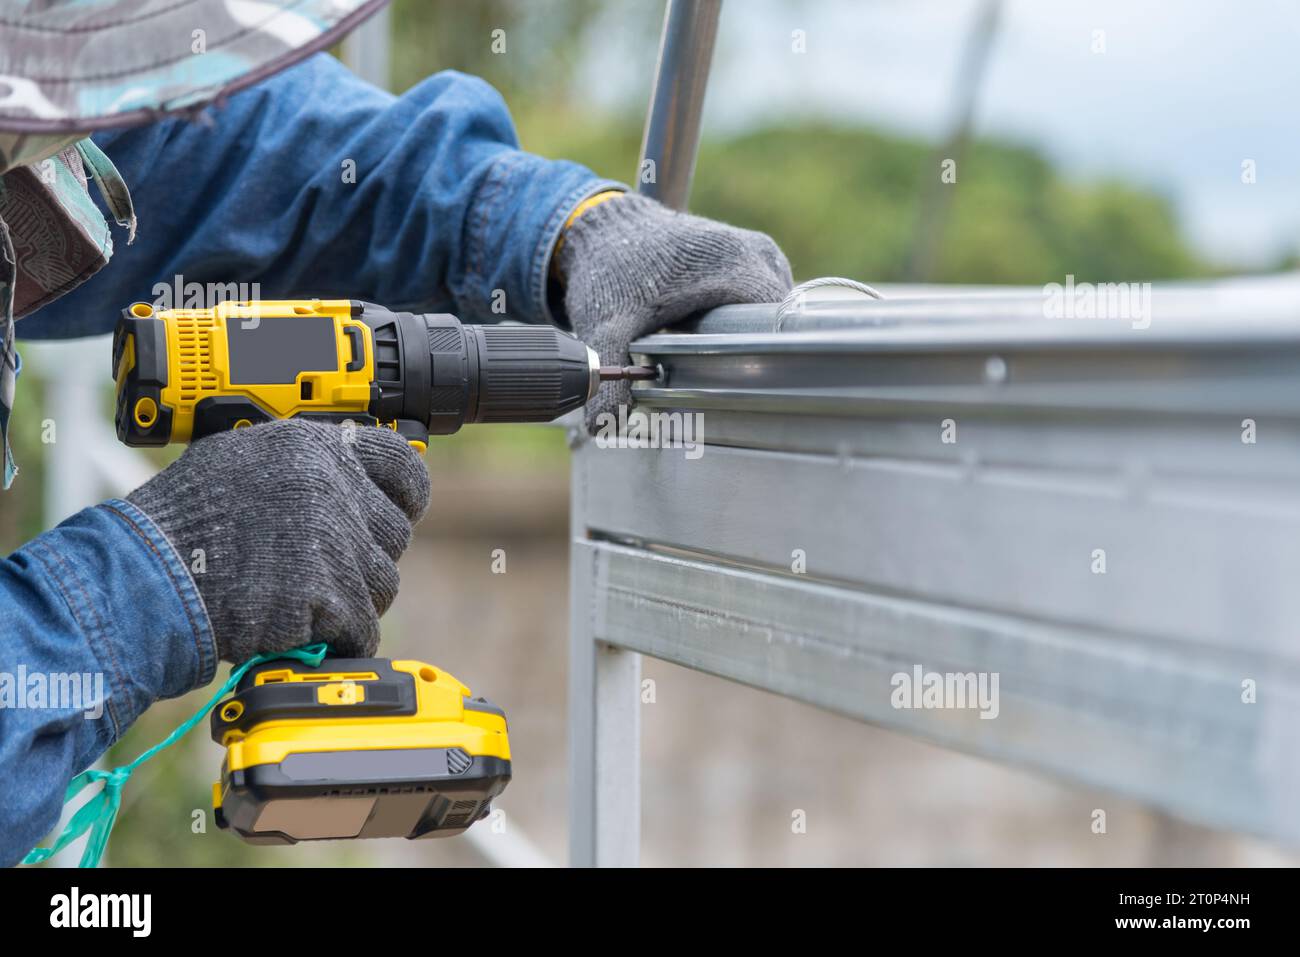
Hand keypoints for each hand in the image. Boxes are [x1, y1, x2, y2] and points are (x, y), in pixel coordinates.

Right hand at [127, 419, 430, 661]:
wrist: (145, 575)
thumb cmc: (182, 521)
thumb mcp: (243, 460)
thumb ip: (304, 466)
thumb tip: (349, 477)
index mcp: (317, 448)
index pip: (403, 467)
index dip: (405, 497)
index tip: (398, 512)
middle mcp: (336, 488)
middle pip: (395, 536)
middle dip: (365, 558)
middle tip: (321, 570)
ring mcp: (336, 543)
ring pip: (381, 586)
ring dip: (348, 601)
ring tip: (295, 598)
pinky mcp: (329, 596)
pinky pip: (361, 629)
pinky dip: (336, 639)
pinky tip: (299, 631)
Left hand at [556, 193, 792, 429]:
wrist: (606, 224)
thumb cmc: (611, 269)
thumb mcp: (608, 325)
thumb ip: (610, 377)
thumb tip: (605, 427)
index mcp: (739, 267)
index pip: (777, 331)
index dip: (761, 366)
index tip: (737, 390)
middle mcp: (759, 255)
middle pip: (777, 324)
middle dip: (750, 355)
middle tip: (718, 382)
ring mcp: (761, 252)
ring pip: (773, 314)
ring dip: (748, 338)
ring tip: (716, 359)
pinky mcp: (754, 255)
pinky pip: (765, 299)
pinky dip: (745, 320)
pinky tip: (718, 337)